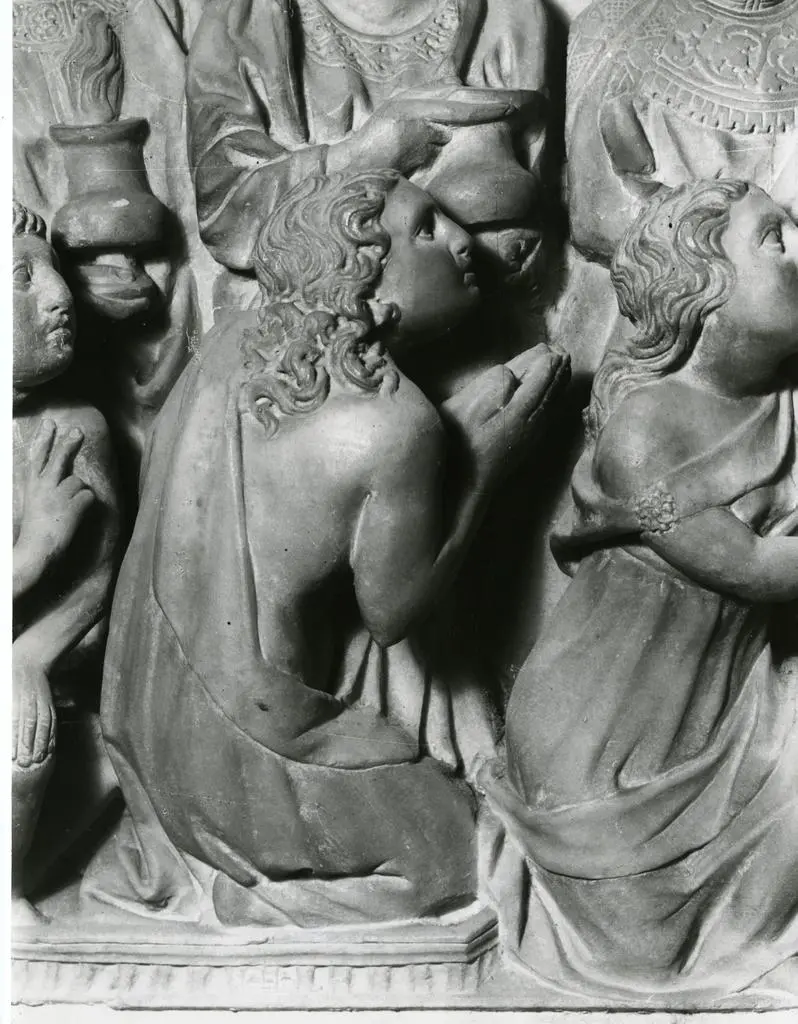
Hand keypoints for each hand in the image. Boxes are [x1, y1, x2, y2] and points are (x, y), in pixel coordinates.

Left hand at [12, 657, 55, 768]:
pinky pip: (52, 722)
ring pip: (43, 725)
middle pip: (29, 727)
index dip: (14, 740)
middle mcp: (29, 702)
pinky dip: (51, 736)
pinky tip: (49, 748)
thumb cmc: (10, 681)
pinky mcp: (49, 704)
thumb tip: (4, 734)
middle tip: (25, 763)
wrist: (28, 662)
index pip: (14, 723)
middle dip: (28, 746)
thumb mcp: (3, 695)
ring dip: (41, 744)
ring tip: (38, 759)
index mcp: (14, 700)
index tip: (12, 756)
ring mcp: (41, 703)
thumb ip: (5, 716)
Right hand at [15, 419, 94, 579]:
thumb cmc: (37, 532)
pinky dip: (87, 505)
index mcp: (31, 485)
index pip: (36, 456)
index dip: (43, 439)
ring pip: (78, 482)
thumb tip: (70, 478)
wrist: (37, 551)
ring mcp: (58, 494)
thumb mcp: (35, 504)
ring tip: (67, 511)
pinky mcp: (73, 504)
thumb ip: (47, 488)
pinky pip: (89, 496)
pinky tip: (77, 516)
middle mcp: (43, 485)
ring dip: (78, 494)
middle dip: (68, 444)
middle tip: (78, 431)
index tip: (50, 423)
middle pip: (59, 459)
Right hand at [328, 86, 539, 177]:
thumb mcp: (411, 150)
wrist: (347, 171)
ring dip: (482, 103)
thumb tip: (449, 139)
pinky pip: (439, 114)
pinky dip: (462, 115)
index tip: (506, 110)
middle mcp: (412, 101)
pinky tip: (483, 115)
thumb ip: (430, 140)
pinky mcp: (403, 116)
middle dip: (488, 99)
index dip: (480, 104)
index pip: (454, 100)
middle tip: (516, 104)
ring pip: (453, 100)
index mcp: (415, 107)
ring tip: (508, 106)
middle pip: (458, 95)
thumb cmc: (378, 166)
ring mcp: (408, 106)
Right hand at [442, 345, 569, 483]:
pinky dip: (554, 401)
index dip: (546, 362)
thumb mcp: (471, 406)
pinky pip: (548, 416)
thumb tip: (513, 371)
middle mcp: (532, 422)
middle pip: (550, 390)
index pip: (540, 379)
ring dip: (558, 384)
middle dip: (557, 370)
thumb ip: (496, 385)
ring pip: (551, 403)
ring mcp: (531, 434)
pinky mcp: (527, 443)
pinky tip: (553, 398)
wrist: (466, 482)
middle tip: (563, 352)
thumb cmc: (461, 443)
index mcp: (520, 410)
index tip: (552, 347)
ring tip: (564, 368)